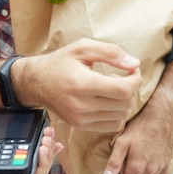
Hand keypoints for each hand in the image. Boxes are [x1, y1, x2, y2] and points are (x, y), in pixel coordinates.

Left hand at [0, 125, 63, 173]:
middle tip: (50, 131)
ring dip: (49, 153)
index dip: (39, 139)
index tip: (47, 128)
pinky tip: (43, 151)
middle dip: (48, 143)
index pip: (26, 147)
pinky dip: (43, 165)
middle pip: (37, 156)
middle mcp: (11, 167)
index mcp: (3, 157)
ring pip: (40, 167)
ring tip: (48, 140)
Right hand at [15, 38, 141, 131]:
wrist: (36, 82)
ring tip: (109, 88)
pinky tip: (106, 100)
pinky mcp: (80, 125)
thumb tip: (134, 64)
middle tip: (119, 76)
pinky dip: (116, 113)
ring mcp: (80, 118)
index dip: (135, 79)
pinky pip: (113, 126)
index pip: (123, 90)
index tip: (132, 70)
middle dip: (129, 88)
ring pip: (121, 115)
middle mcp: (81, 105)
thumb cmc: (61, 62)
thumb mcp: (83, 47)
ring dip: (122, 101)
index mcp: (82, 83)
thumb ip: (111, 52)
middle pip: (125, 103)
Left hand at [102, 104, 172, 173]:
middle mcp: (150, 171)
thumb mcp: (121, 142)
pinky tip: (147, 171)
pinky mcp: (168, 164)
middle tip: (121, 170)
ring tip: (133, 171)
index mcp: (137, 167)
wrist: (160, 117)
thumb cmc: (139, 128)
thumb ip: (114, 163)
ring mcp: (161, 168)